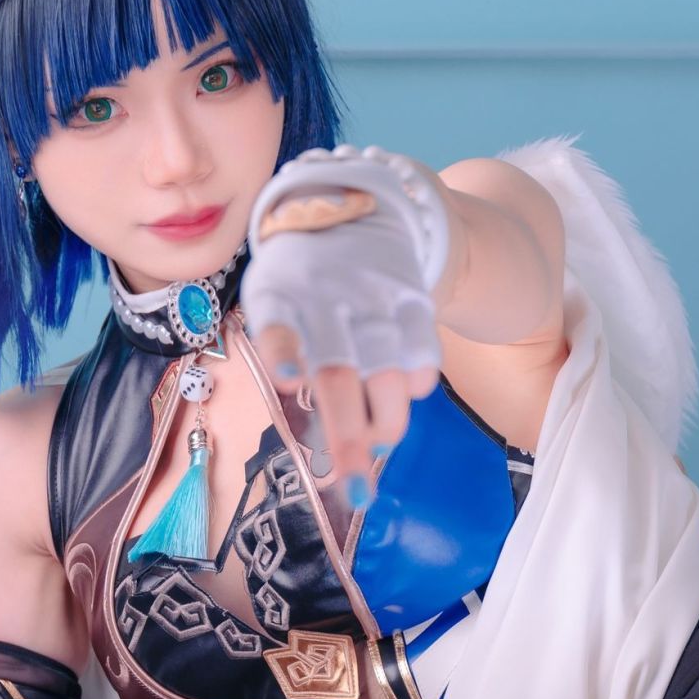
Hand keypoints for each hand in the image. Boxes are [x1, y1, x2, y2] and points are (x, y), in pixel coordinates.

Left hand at [241, 146, 449, 501]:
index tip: (290, 383)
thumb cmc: (302, 276)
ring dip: (385, 423)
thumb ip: (282, 348)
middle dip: (349, 436)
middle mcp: (329, 298)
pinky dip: (417, 382)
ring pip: (388, 374)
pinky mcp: (413, 299)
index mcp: (282, 296)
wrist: (357, 204)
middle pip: (341, 374)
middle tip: (356, 494)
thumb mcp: (274, 295)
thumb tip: (304, 416)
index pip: (280, 325)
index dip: (285, 351)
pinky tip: (403, 395)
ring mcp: (375, 299)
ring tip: (376, 448)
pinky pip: (423, 351)